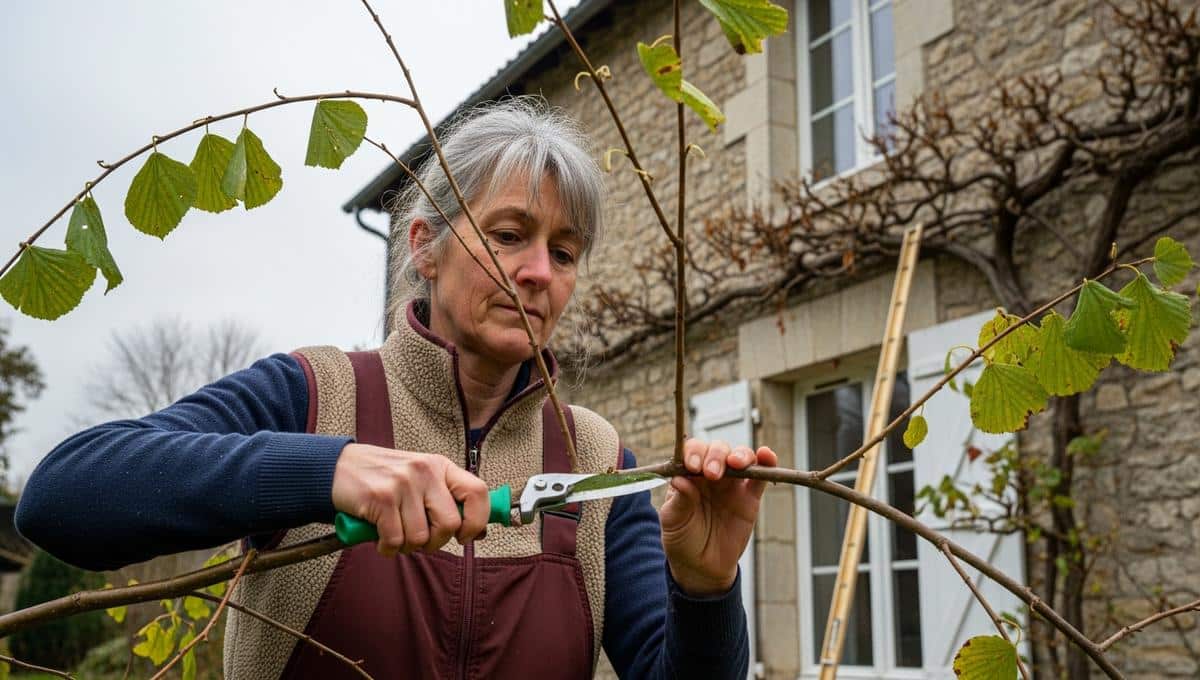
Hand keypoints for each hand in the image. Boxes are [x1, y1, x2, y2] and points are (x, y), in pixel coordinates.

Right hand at [331, 443, 488, 555]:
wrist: (338, 467)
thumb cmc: (383, 477)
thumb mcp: (420, 477)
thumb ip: (445, 498)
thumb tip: (478, 531)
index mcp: (440, 466)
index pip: (478, 492)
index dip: (477, 521)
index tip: (465, 536)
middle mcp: (425, 471)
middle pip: (450, 524)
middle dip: (436, 542)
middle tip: (420, 540)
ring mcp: (403, 484)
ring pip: (420, 537)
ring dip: (407, 546)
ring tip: (395, 534)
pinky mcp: (380, 498)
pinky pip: (395, 540)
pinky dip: (388, 548)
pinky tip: (381, 538)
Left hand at [659, 439, 777, 596]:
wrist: (702, 566)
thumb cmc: (682, 539)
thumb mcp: (673, 521)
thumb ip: (678, 501)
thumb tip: (679, 480)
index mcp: (689, 475)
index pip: (692, 452)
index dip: (693, 453)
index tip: (692, 467)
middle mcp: (711, 474)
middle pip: (717, 450)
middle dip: (715, 455)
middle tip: (712, 473)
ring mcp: (732, 484)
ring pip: (740, 457)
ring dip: (740, 455)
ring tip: (735, 464)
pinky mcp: (751, 497)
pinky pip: (761, 476)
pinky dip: (767, 463)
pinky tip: (766, 455)